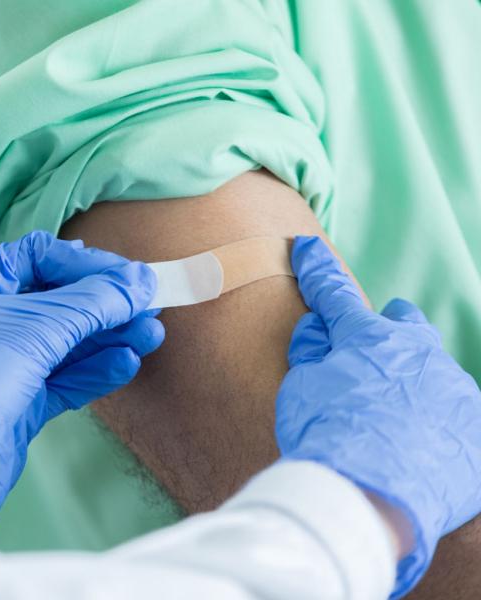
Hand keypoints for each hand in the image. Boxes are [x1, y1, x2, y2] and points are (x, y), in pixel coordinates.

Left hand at [0, 231, 163, 529]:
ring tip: (151, 334)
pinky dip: (96, 370)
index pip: (34, 258)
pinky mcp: (19, 403)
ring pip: (65, 342)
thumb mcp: (38, 327)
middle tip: (148, 305)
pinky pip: (65, 377)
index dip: (81, 263)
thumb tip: (138, 282)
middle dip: (104, 304)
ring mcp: (3, 365)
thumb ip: (93, 302)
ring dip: (109, 337)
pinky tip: (127, 362)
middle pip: (56, 301)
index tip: (123, 274)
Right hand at [276, 236, 480, 597]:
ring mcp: (452, 387)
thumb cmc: (326, 438)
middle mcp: (417, 351)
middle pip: (404, 323)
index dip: (316, 271)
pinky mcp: (474, 424)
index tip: (306, 249)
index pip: (335, 295)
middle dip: (387, 331)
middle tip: (368, 360)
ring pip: (432, 368)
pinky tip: (416, 445)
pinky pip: (454, 410)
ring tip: (393, 419)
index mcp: (368, 338)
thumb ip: (310, 354)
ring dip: (412, 382)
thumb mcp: (300, 390)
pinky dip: (433, 420)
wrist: (372, 498)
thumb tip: (317, 329)